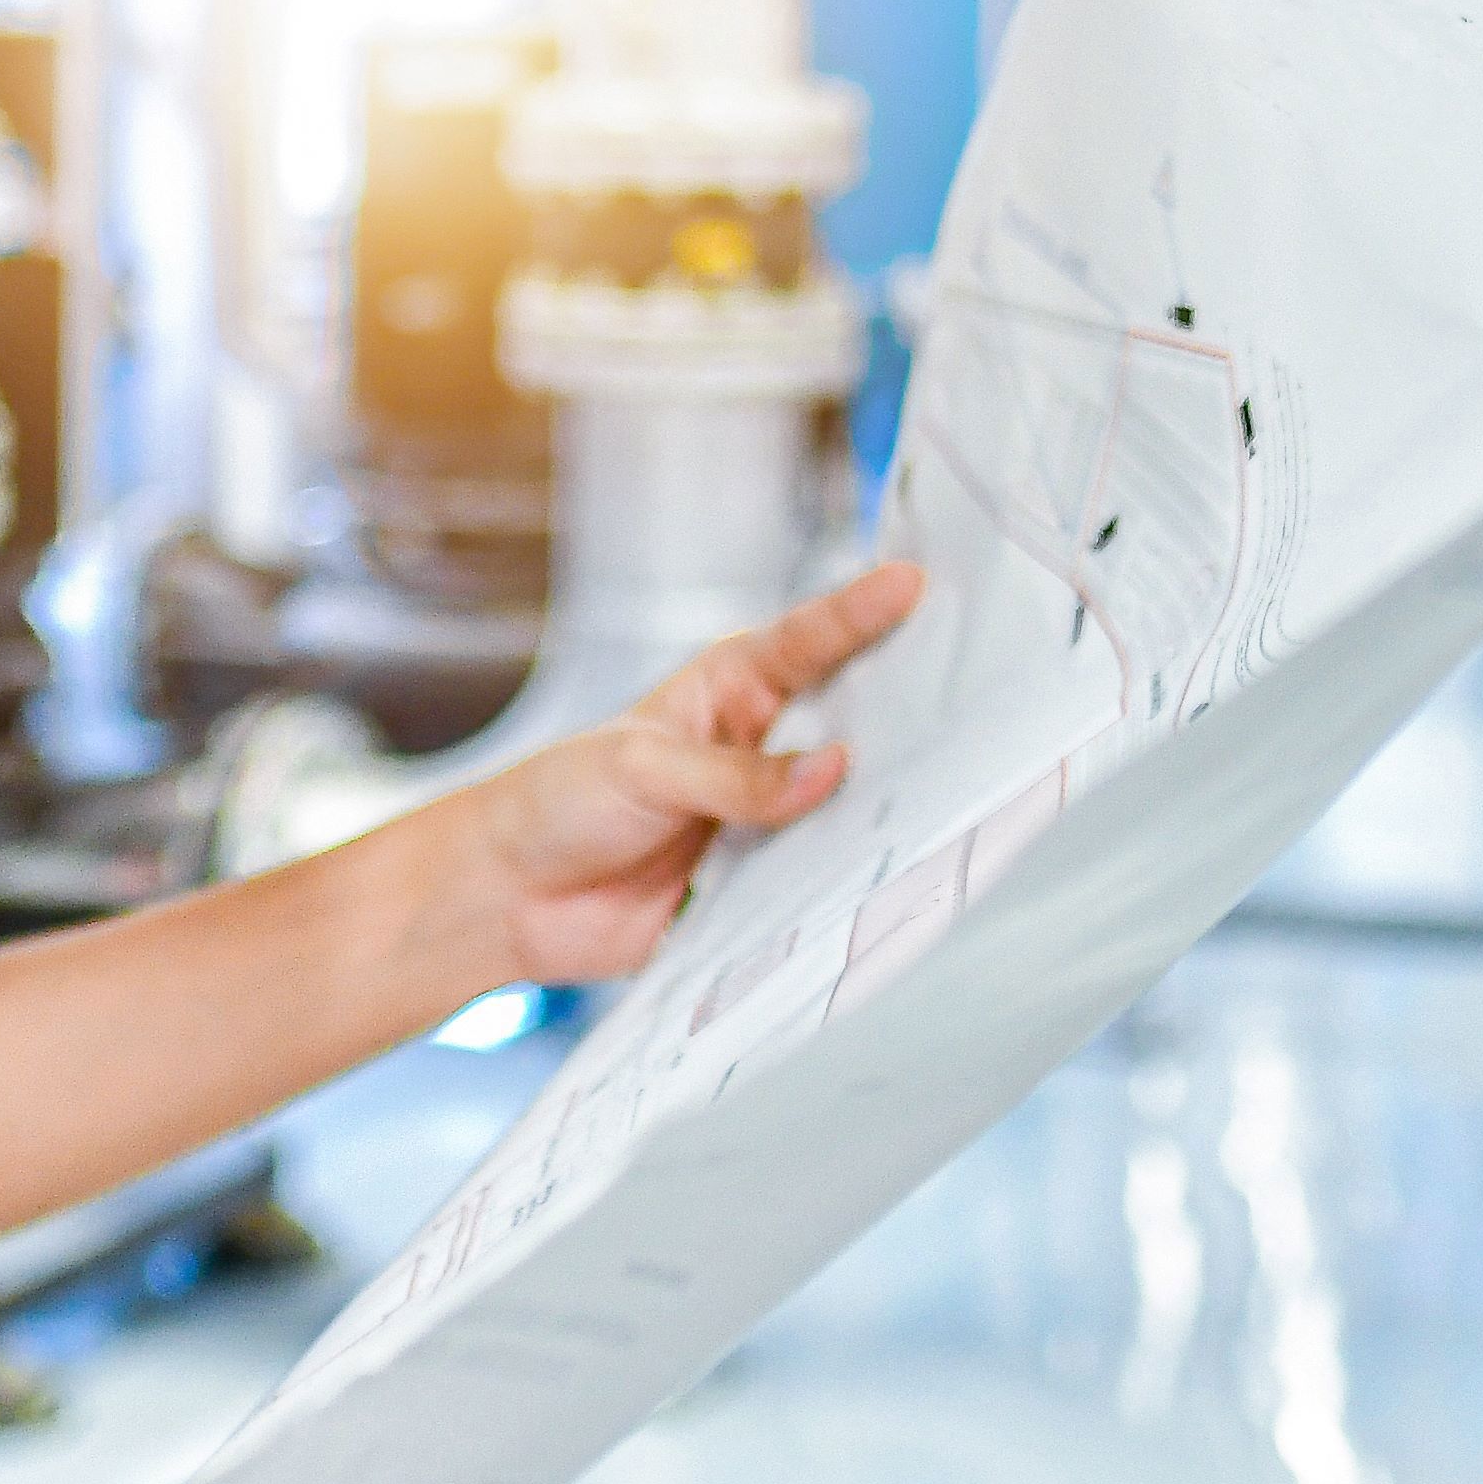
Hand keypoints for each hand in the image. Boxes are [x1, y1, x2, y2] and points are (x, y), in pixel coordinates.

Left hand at [450, 562, 924, 995]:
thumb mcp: (643, 768)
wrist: (508, 899)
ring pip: (845, 809)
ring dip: (887, 808)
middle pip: (850, 724)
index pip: (807, 643)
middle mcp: (759, 750)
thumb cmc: (559, 803)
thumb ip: (737, 776)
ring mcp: (766, 820)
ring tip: (956, 796)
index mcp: (728, 692)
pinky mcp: (762, 890)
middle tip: (974, 697)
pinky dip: (852, 886)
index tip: (912, 584)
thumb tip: (831, 772)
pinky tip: (895, 882)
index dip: (860, 613)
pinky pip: (819, 887)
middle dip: (907, 713)